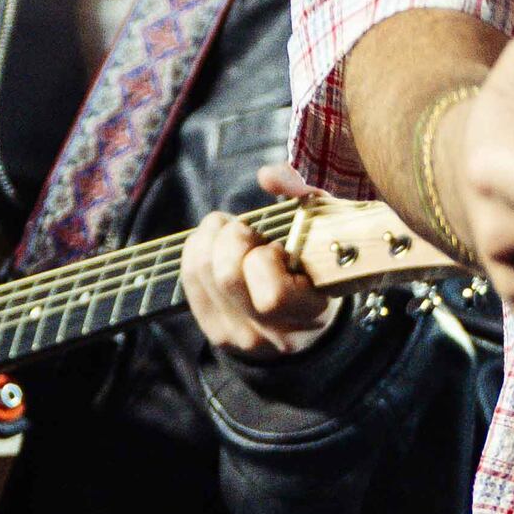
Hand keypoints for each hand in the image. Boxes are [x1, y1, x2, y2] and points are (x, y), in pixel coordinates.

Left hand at [186, 165, 338, 358]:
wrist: (307, 323)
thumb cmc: (318, 266)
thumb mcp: (324, 230)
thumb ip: (304, 195)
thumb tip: (267, 176)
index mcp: (309, 314)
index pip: (273, 294)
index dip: (267, 259)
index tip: (279, 247)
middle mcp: (272, 335)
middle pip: (227, 276)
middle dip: (233, 237)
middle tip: (248, 230)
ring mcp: (239, 336)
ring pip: (202, 272)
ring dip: (211, 237)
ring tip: (231, 232)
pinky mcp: (214, 332)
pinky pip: (189, 279)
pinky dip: (197, 249)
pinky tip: (216, 244)